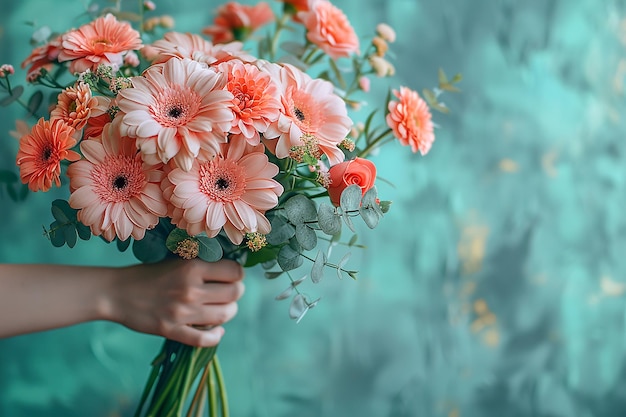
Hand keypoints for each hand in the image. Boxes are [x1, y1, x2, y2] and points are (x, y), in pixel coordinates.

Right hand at [109, 258, 243, 346]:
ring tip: (223, 310)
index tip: (232, 277)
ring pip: (224, 316)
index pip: (234, 272)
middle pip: (233, 294)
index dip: (237, 275)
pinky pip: (204, 339)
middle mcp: (190, 289)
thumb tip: (230, 271)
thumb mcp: (176, 261)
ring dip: (229, 313)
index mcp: (192, 268)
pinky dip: (216, 337)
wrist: (116, 292)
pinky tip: (217, 332)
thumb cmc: (148, 274)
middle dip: (236, 293)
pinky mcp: (172, 330)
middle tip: (229, 293)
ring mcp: (182, 312)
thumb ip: (201, 266)